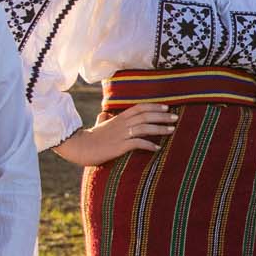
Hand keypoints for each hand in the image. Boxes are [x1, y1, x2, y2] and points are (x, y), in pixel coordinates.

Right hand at [57, 105, 178, 168]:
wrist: (79, 147)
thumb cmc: (89, 138)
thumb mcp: (98, 126)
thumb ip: (103, 119)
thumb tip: (103, 114)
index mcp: (119, 118)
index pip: (139, 107)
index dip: (154, 106)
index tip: (167, 106)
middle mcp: (121, 124)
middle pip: (145, 116)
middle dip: (162, 116)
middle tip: (175, 117)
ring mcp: (121, 135)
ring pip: (144, 127)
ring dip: (159, 128)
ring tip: (172, 130)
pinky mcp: (118, 146)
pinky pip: (137, 143)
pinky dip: (148, 145)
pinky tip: (157, 148)